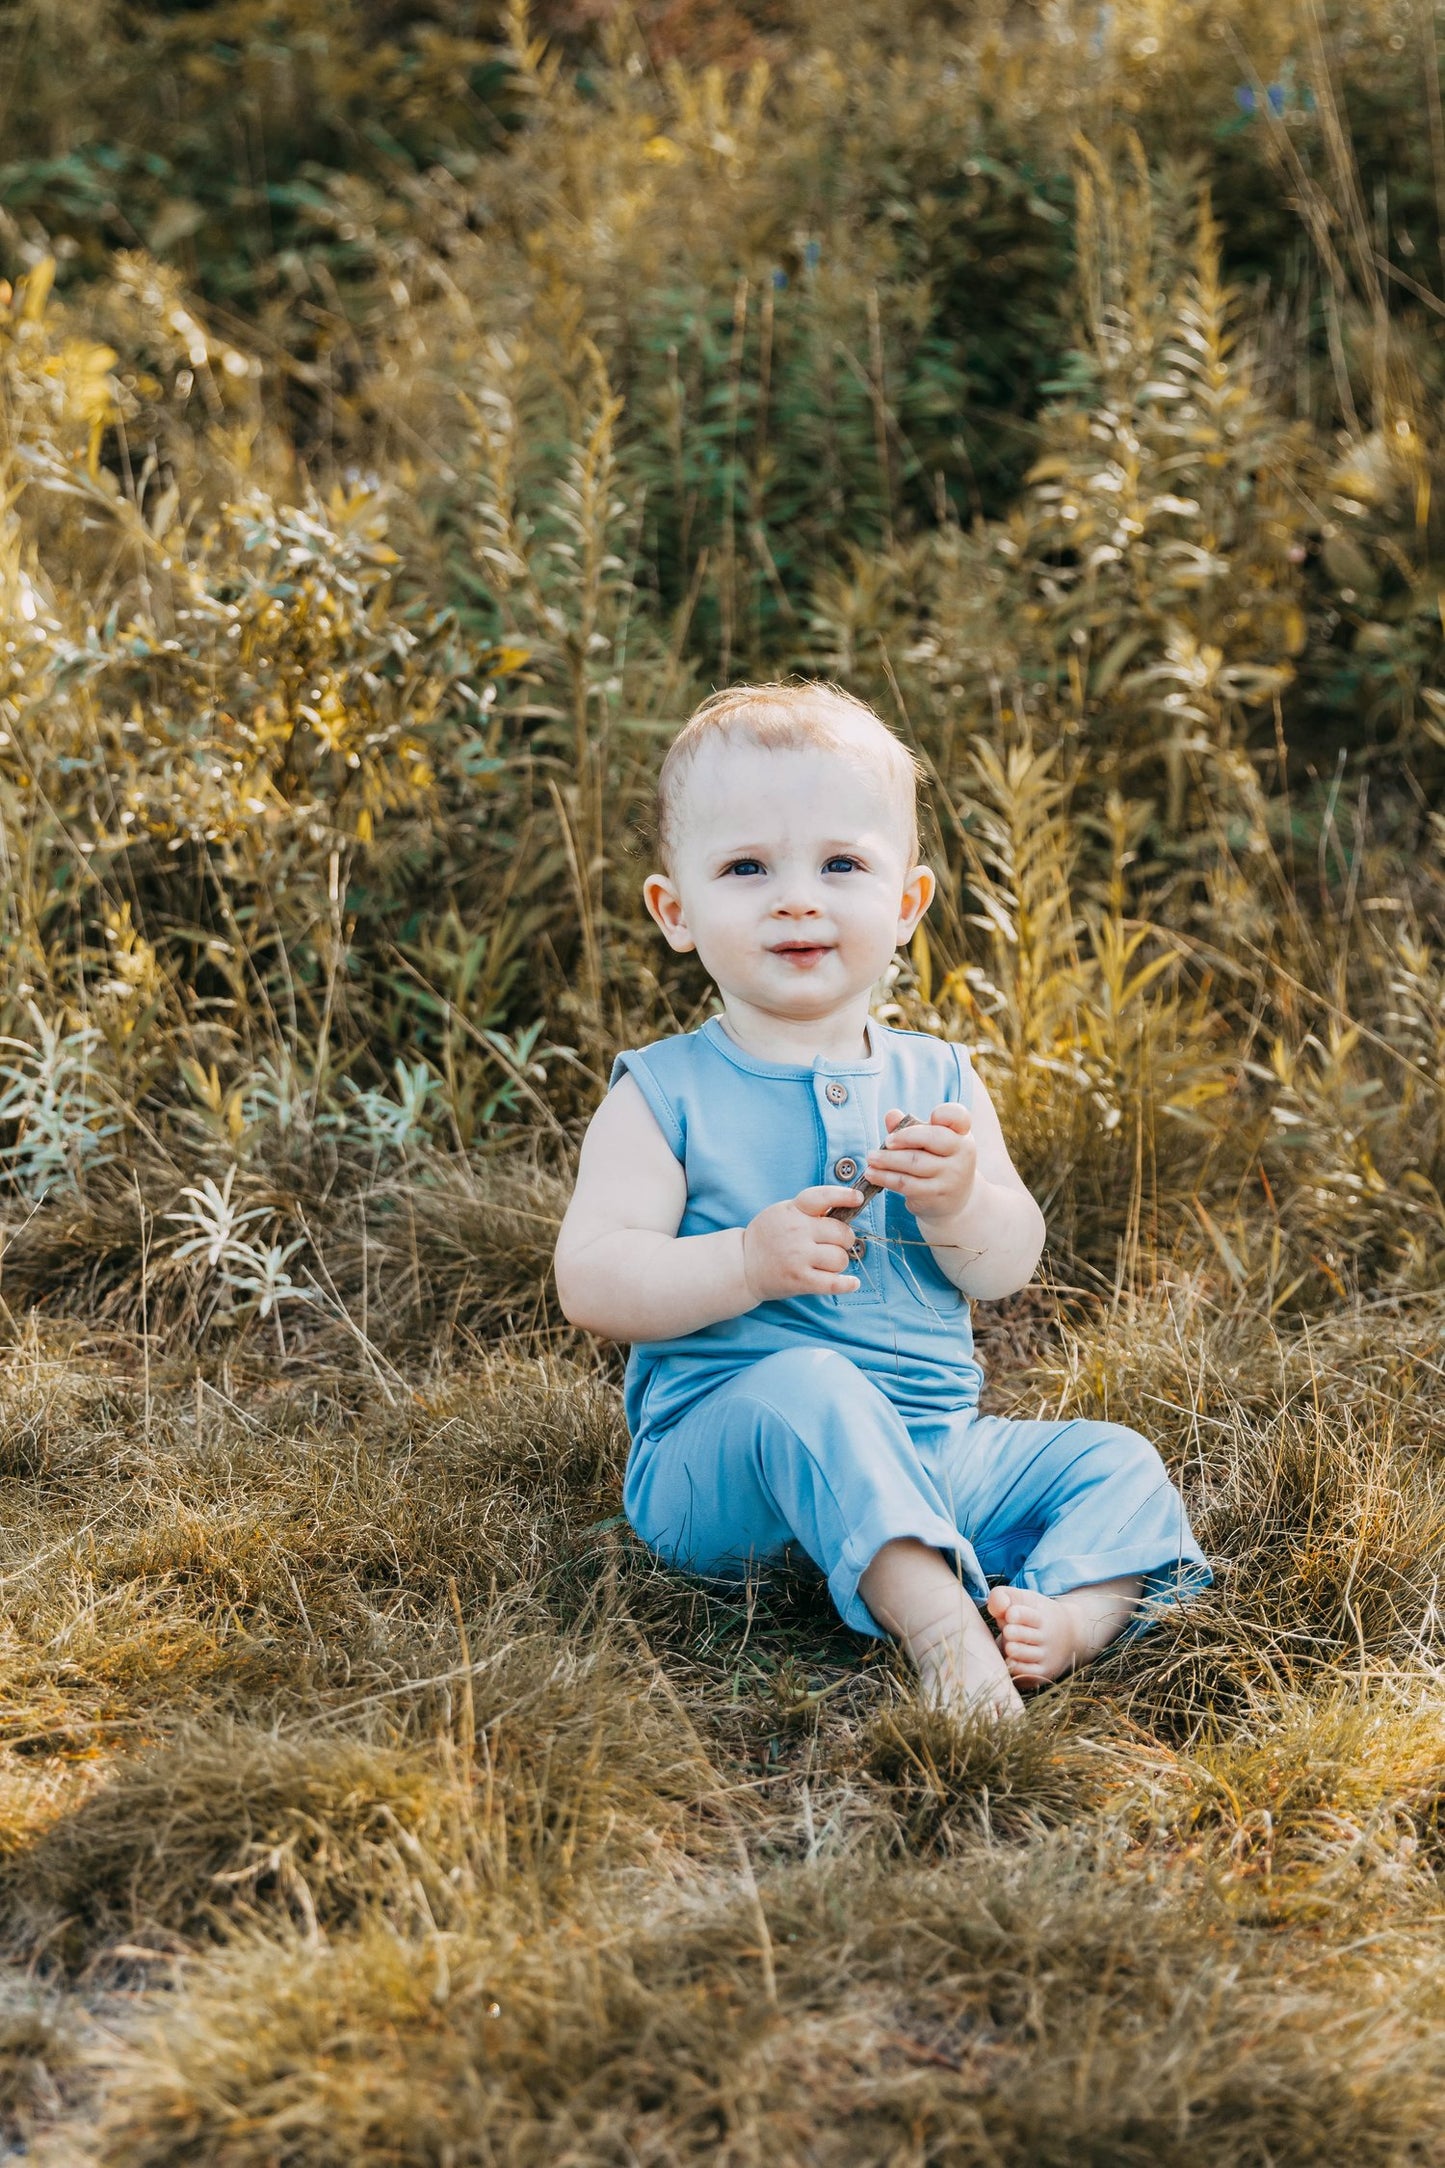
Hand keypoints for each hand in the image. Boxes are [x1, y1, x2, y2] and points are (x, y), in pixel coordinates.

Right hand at [741, 1185, 862, 1300]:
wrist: (742, 1265)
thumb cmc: (767, 1237)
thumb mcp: (782, 1212)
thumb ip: (808, 1209)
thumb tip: (844, 1209)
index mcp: (793, 1211)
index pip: (822, 1197)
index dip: (844, 1196)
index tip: (857, 1198)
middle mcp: (797, 1232)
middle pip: (841, 1233)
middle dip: (844, 1239)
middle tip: (836, 1244)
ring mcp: (798, 1256)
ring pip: (840, 1258)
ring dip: (839, 1262)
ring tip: (826, 1262)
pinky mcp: (799, 1280)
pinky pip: (833, 1282)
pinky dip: (847, 1284)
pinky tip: (852, 1283)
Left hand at [865, 1104, 977, 1225]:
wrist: (955, 1200)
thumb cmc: (937, 1161)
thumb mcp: (928, 1141)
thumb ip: (910, 1126)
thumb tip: (891, 1115)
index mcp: (961, 1134)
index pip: (958, 1116)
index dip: (944, 1114)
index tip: (931, 1116)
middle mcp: (962, 1154)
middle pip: (932, 1138)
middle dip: (904, 1137)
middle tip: (886, 1142)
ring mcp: (951, 1176)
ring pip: (914, 1163)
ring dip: (887, 1160)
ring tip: (871, 1158)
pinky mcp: (936, 1195)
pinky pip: (907, 1184)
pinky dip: (886, 1178)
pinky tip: (873, 1175)